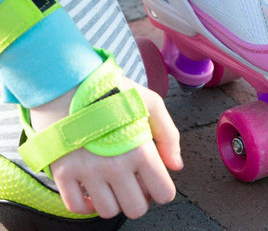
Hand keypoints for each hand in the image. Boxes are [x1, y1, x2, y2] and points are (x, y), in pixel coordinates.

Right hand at [29, 78, 181, 219]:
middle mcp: (114, 165)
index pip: (162, 192)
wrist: (71, 82)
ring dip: (115, 200)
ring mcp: (86, 172)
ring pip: (108, 211)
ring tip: (114, 181)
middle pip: (136, 209)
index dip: (162, 188)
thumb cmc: (115, 91)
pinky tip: (93, 186)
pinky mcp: (63, 173)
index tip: (156, 179)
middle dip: (140, 198)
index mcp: (139, 149)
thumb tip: (176, 166)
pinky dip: (87, 203)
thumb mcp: (151, 103)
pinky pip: (76, 207)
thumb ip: (169, 135)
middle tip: (135, 180)